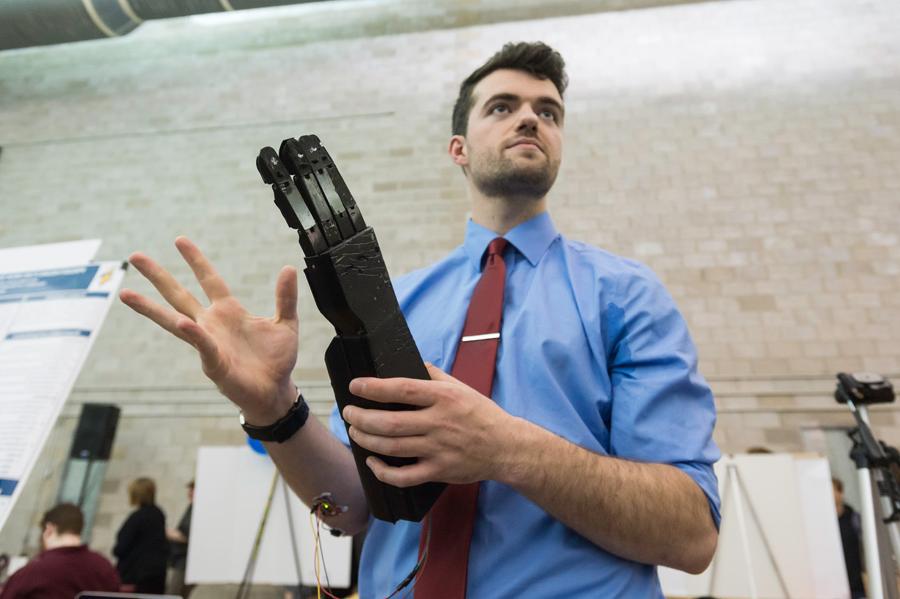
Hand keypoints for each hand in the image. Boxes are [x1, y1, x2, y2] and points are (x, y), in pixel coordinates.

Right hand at [119, 237, 298, 422]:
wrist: (275, 391)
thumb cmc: (276, 360)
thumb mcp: (286, 323)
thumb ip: (286, 297)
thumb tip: (289, 268)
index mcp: (229, 311)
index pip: (209, 279)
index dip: (196, 260)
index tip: (179, 240)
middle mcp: (212, 324)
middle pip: (179, 295)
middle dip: (158, 276)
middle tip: (135, 256)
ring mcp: (208, 342)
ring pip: (174, 320)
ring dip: (150, 307)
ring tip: (126, 293)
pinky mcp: (213, 362)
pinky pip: (202, 344)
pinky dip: (194, 334)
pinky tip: (183, 323)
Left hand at [341, 363, 515, 486]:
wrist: (506, 447)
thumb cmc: (481, 414)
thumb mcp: (461, 387)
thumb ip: (434, 376)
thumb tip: (409, 364)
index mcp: (443, 397)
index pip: (401, 390)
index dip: (373, 388)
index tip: (355, 386)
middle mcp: (439, 423)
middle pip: (389, 422)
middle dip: (361, 418)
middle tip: (348, 413)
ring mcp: (438, 449)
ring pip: (391, 447)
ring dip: (366, 440)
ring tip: (355, 432)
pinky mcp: (439, 471)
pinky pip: (404, 476)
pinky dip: (382, 471)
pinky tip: (372, 461)